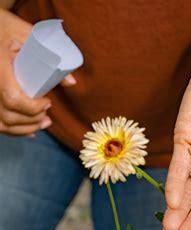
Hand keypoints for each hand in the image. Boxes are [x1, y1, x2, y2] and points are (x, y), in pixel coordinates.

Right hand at [0, 9, 75, 135]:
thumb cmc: (6, 27)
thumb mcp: (28, 34)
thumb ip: (50, 55)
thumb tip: (71, 82)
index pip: (13, 98)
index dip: (33, 108)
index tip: (48, 103)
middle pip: (8, 115)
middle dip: (32, 119)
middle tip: (47, 115)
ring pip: (1, 123)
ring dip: (25, 128)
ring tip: (44, 123)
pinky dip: (12, 130)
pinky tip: (29, 130)